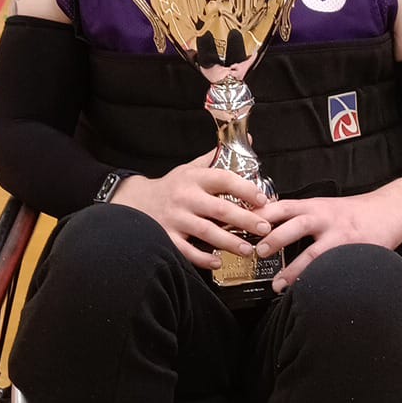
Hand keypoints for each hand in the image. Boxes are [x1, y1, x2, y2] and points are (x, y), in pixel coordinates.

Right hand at [111, 151, 271, 269]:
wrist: (136, 201)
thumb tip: (249, 141)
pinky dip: (202, 258)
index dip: (245, 188)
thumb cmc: (171, 187)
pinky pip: (186, 250)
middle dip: (244, 220)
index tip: (263, 200)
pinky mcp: (166, 236)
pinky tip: (217, 261)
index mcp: (194, 178)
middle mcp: (185, 197)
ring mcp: (174, 217)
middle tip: (265, 228)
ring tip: (247, 249)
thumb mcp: (190, 168)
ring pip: (205, 231)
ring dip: (228, 242)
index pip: (223, 179)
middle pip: (218, 209)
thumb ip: (218, 158)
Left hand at [254, 180, 401, 291]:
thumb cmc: (352, 212)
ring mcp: (340, 235)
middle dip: (274, 238)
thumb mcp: (324, 207)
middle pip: (295, 225)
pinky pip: (334, 267)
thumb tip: (263, 228)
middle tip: (256, 252)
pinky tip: (310, 293)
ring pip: (314, 253)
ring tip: (278, 285)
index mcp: (313, 205)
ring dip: (294, 270)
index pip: (281, 206)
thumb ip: (298, 216)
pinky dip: (320, 280)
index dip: (260, 214)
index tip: (239, 224)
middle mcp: (324, 217)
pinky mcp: (355, 251)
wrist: (391, 210)